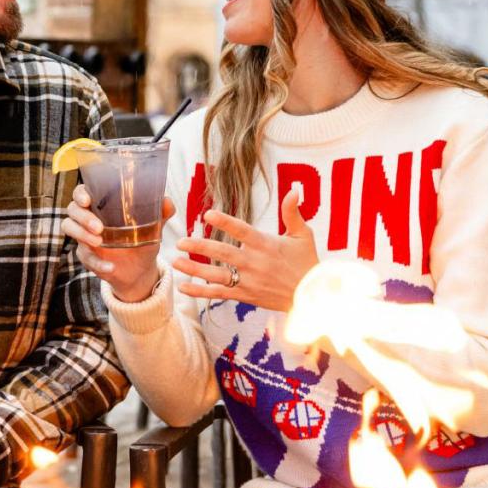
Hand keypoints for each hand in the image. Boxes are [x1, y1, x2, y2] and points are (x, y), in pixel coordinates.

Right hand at [61, 185, 174, 302]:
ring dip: (81, 234)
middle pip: (72, 209)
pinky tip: (110, 267)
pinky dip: (97, 263)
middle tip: (99, 227)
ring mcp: (85, 237)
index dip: (80, 193)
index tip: (87, 199)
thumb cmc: (143, 240)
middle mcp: (89, 218)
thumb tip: (167, 201)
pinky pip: (84, 257)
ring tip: (99, 242)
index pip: (83, 192)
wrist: (140, 269)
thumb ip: (161, 213)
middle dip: (83, 217)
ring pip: (68, 227)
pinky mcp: (87, 256)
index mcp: (103, 205)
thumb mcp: (154, 227)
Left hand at [173, 189, 318, 312]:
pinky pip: (219, 294)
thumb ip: (292, 212)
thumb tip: (294, 190)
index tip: (208, 215)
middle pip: (223, 254)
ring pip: (217, 275)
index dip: (225, 223)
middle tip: (181, 241)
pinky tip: (183, 285)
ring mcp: (248, 281)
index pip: (242, 231)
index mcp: (266, 244)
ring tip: (175, 261)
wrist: (312, 297)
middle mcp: (255, 263)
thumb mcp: (303, 234)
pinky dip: (200, 291)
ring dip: (195, 269)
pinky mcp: (245, 295)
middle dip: (200, 248)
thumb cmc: (306, 262)